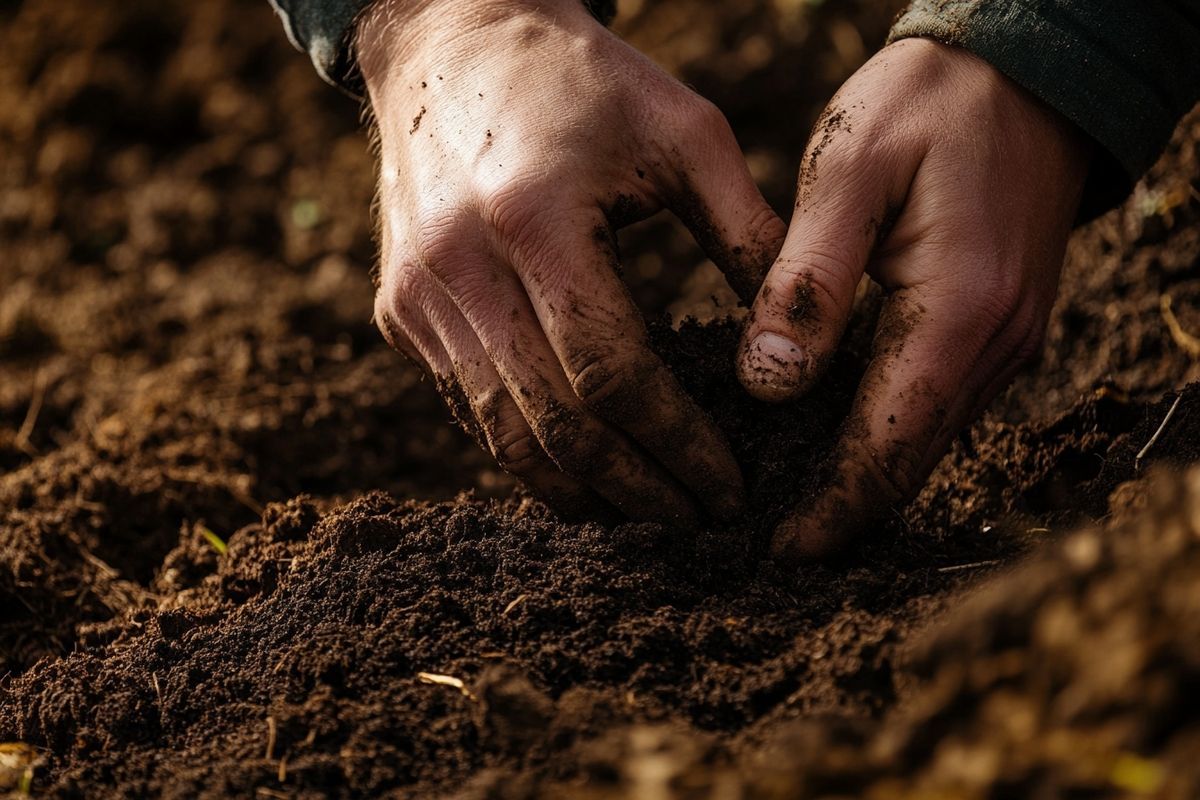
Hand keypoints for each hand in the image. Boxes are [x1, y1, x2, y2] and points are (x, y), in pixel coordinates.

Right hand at [358, 0, 785, 524]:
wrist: (449, 41)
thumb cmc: (582, 78)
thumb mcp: (684, 133)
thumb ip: (747, 234)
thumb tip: (798, 339)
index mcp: (535, 219)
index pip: (612, 377)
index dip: (676, 447)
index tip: (727, 487)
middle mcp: (460, 269)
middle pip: (555, 426)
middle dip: (634, 489)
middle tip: (695, 521)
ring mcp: (418, 298)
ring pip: (502, 435)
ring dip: (578, 488)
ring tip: (643, 512)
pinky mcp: (398, 312)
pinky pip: (469, 407)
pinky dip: (527, 449)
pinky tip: (581, 467)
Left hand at [737, 39, 1090, 559]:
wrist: (1023, 70)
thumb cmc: (929, 104)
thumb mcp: (850, 169)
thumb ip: (807, 283)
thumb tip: (768, 387)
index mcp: (957, 312)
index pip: (887, 448)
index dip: (832, 510)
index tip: (780, 550)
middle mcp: (995, 342)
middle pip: (912, 460)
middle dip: (845, 511)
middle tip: (771, 546)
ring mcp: (1005, 338)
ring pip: (928, 437)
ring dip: (864, 478)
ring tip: (788, 503)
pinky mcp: (996, 325)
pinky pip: (938, 401)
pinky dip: (888, 432)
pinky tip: (833, 435)